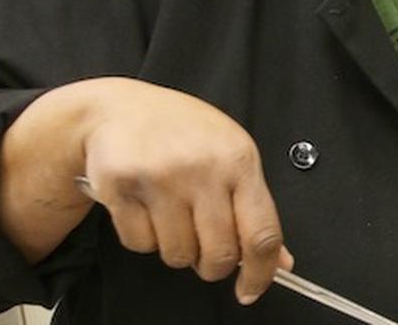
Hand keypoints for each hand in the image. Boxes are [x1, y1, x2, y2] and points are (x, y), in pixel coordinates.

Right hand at [78, 78, 292, 303]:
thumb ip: (254, 207)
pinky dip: (143, 237)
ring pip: (178, 255)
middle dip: (212, 265)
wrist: (118, 108)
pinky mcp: (122, 188)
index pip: (262, 232)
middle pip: (219, 255)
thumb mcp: (229, 155)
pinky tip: (145, 207)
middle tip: (204, 248)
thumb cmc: (181, 132)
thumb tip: (280, 259)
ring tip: (171, 215)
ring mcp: (161, 178)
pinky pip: (140, 245)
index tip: (252, 289)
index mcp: (238, 159)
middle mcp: (203, 168)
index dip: (261, 273)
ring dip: (176, 248)